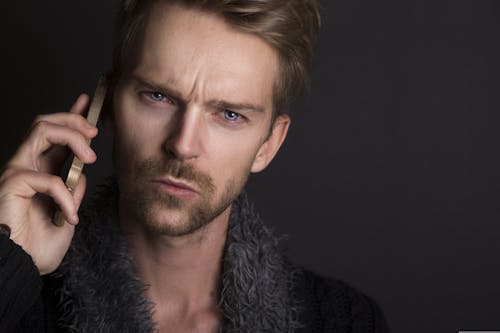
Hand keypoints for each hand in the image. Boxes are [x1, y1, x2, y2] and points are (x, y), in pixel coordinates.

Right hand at [0, 94, 97, 274]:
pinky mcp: (11, 183)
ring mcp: (17, 172)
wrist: (22, 268)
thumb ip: (74, 191)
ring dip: (72, 137)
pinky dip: (66, 195)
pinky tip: (71, 215)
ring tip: (89, 157)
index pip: (56, 136)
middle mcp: (28, 166)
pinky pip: (48, 178)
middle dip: (74, 119)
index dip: (72, 116)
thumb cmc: (39, 246)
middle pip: (46, 123)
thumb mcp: (68, 214)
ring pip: (41, 130)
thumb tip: (81, 175)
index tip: (89, 102)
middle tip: (94, 132)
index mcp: (42, 171)